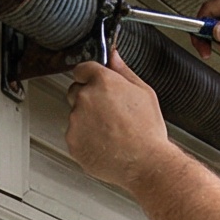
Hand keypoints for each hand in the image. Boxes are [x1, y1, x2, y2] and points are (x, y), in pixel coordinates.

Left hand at [65, 53, 184, 191]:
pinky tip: (105, 143)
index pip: (82, 68)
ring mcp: (76, 121)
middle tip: (109, 112)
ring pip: (76, 115)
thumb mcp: (144, 92)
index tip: (94, 82)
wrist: (145, 163)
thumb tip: (113, 56)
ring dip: (87, 120)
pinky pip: (75, 136)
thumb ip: (123, 71)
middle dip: (88, 98)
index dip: (89, 76)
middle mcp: (85, 98)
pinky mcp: (72, 141)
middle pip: (75, 91)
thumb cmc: (147, 131)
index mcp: (103, 82)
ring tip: (111, 131)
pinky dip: (85, 139)